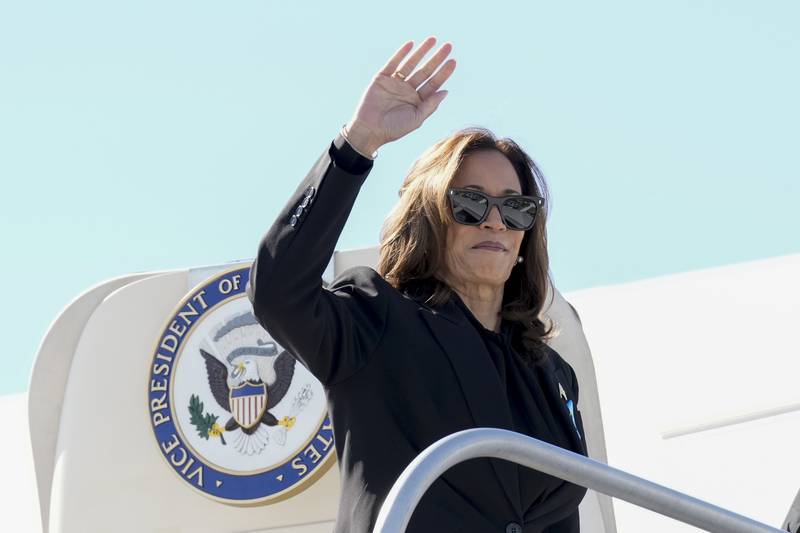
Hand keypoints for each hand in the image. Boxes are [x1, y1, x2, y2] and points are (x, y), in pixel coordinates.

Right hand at [344, 37, 455, 154]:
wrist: (369, 130)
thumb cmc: (393, 129)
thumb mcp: (416, 119)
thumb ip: (430, 105)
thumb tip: (445, 91)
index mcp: (417, 101)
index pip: (434, 84)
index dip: (443, 73)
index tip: (453, 61)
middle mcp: (408, 90)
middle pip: (425, 71)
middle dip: (437, 59)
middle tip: (448, 46)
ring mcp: (395, 83)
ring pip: (411, 64)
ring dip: (421, 51)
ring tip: (433, 39)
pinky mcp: (381, 78)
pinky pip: (393, 63)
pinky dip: (401, 53)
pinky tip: (411, 44)